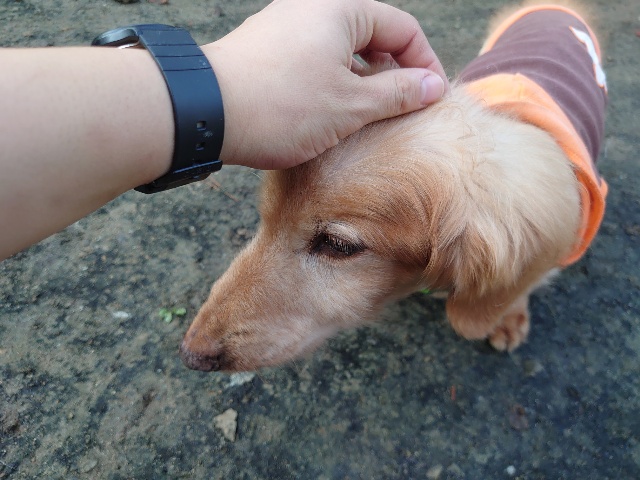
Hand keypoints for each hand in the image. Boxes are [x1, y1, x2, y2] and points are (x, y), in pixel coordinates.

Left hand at [204, 0, 447, 169]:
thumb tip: (433, 87)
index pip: (403, 28)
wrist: (207, 112)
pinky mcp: (269, 46)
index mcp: (342, 7)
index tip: (432, 99)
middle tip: (403, 110)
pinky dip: (334, 82)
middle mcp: (314, 6)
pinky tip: (333, 112)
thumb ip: (398, 92)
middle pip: (373, 35)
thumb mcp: (351, 105)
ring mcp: (288, 24)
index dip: (425, 64)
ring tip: (370, 116)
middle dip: (394, 73)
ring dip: (363, 81)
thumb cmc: (282, 105)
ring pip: (344, 50)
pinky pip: (316, 58)